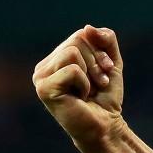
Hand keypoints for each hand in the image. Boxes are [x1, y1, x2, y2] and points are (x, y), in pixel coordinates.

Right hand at [33, 25, 125, 152]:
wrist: (106, 125)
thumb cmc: (105, 97)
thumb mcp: (111, 63)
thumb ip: (105, 40)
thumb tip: (88, 27)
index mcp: (55, 59)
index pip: (81, 34)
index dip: (100, 51)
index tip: (106, 71)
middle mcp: (44, 67)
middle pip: (77, 40)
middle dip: (97, 61)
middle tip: (99, 83)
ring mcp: (40, 77)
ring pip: (73, 52)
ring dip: (91, 73)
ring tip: (88, 91)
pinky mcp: (43, 88)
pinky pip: (72, 69)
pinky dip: (84, 83)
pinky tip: (80, 97)